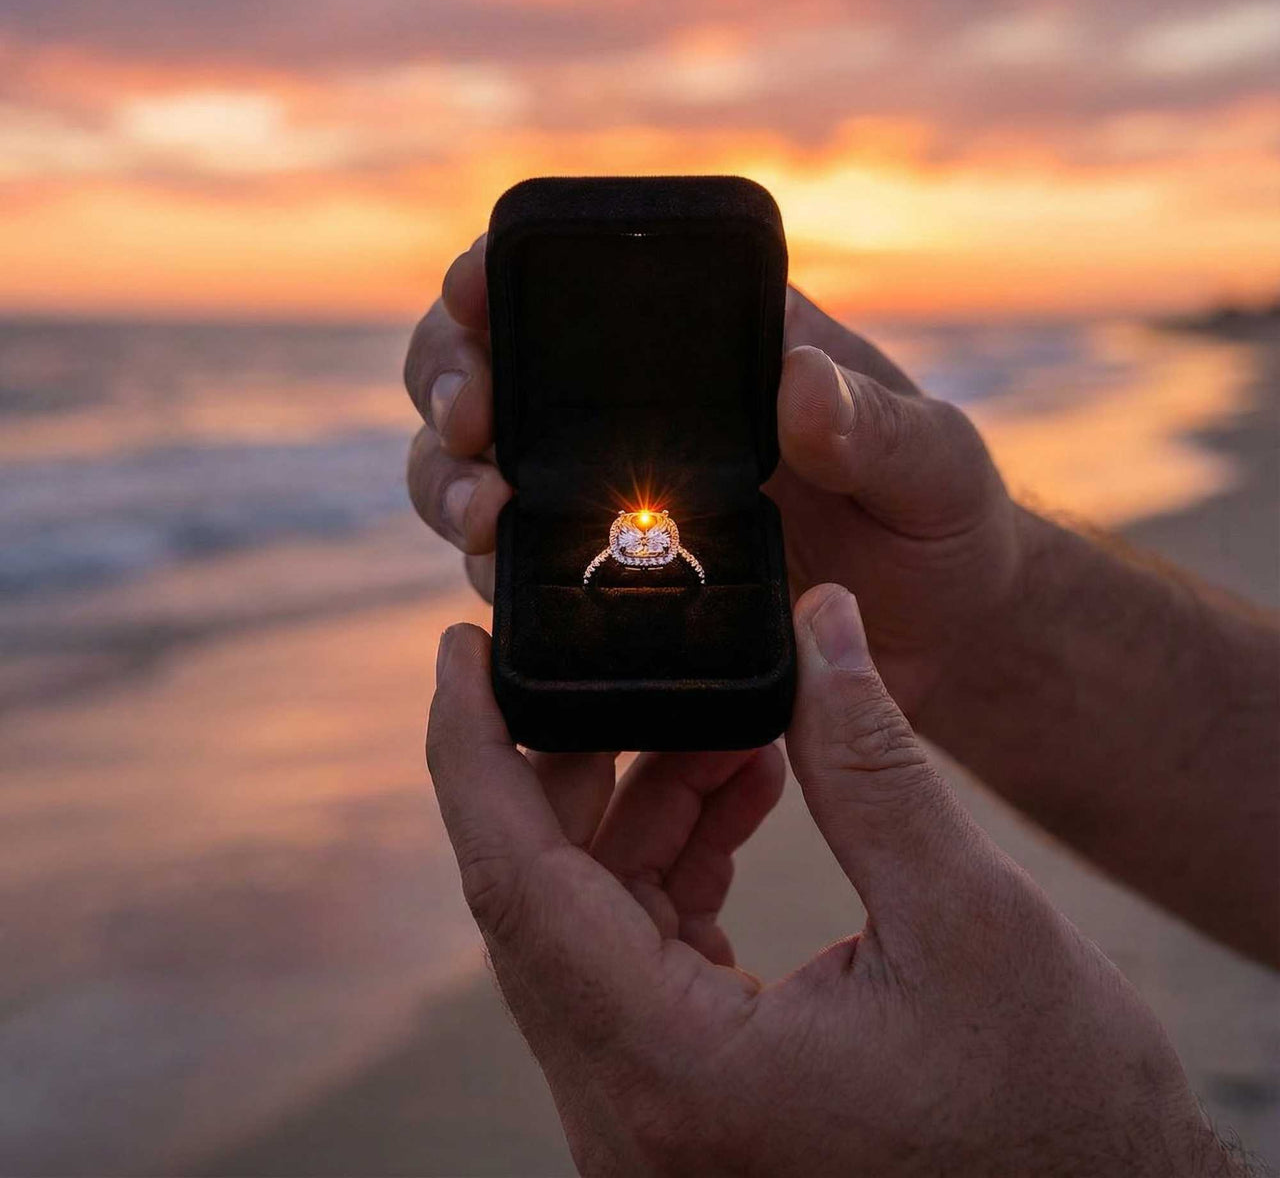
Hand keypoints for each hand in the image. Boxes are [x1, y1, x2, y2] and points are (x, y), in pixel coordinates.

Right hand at [404, 240, 1023, 712]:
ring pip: (477, 470)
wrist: (938, 631)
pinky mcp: (607, 580)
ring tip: (486, 514)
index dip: (501, 277)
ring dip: (448, 481)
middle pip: (492, 372)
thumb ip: (876, 426)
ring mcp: (612, 499)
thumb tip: (799, 384)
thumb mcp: (934, 462)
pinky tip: (504, 580)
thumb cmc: (941, 518)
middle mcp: (639, 416)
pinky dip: (491, 570)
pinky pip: (519, 569)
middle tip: (471, 419)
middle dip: (449, 379)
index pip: (578, 290)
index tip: (475, 289)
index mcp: (710, 350)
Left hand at [428, 585, 1230, 1176]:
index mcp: (678, 1077)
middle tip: (635, 664)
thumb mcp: (967, 920)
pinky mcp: (693, 1102)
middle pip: (541, 898)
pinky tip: (741, 794)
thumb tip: (821, 626)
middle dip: (582, 761)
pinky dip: (676, 864)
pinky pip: (640, 957)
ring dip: (646, 809)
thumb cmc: (1058, 1120)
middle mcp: (636, 1114)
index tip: (461, 652)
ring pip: (591, 923)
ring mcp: (658, 1117)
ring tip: (733, 727)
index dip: (473, 751)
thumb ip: (871, 762)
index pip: (516, 887)